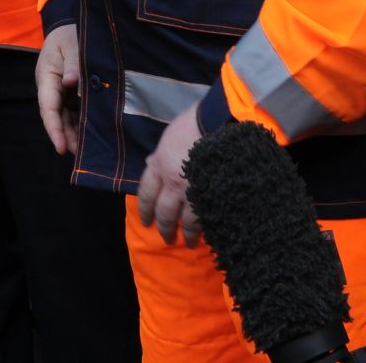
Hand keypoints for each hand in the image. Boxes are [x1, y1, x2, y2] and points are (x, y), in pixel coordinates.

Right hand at [36, 24, 82, 155]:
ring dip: (74, 133)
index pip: (48, 108)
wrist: (70, 23)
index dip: (54, 129)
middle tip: (80, 155)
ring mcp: (62, 90)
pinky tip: (92, 134)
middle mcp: (52, 87)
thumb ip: (74, 62)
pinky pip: (76, 110)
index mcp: (47, 77)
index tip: (61, 148)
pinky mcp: (73, 90)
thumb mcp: (73, 43)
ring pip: (66, 117)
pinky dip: (82, 122)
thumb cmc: (70, 32)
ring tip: (86, 150)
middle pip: (57, 117)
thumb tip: (71, 82)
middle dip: (66, 137)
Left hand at [136, 103, 204, 246]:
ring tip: (189, 242)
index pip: (146, 193)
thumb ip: (160, 155)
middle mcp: (173, 183)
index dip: (145, 210)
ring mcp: (194, 191)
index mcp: (159, 166)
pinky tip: (207, 232)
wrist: (220, 122)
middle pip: (164, 212)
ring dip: (187, 234)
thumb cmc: (194, 124)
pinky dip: (206, 227)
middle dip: (164, 228)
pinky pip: (207, 218)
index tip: (146, 221)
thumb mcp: (169, 137)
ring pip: (187, 222)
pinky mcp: (214, 196)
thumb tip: (151, 163)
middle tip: (166, 238)